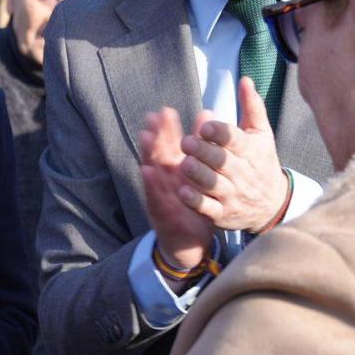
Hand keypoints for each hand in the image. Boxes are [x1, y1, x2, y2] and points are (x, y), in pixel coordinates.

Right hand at [138, 106, 215, 272]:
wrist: (189, 242)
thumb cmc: (194, 206)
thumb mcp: (200, 180)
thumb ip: (203, 152)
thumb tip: (209, 122)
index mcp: (175, 172)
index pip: (170, 147)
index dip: (166, 130)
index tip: (165, 111)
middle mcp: (165, 182)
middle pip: (158, 155)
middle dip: (155, 136)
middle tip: (152, 117)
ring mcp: (161, 196)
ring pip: (153, 172)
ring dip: (148, 155)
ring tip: (146, 137)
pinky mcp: (161, 213)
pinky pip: (155, 196)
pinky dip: (151, 184)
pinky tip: (147, 171)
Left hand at [178, 77, 290, 233]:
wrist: (272, 204)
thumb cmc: (261, 162)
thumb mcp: (261, 135)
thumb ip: (252, 107)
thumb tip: (245, 79)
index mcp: (251, 151)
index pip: (235, 140)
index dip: (220, 133)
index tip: (205, 125)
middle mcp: (242, 173)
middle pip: (222, 162)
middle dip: (204, 152)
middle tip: (186, 142)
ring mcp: (232, 195)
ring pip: (214, 185)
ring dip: (198, 175)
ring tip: (184, 163)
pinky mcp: (223, 214)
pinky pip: (208, 208)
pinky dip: (196, 201)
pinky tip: (182, 191)